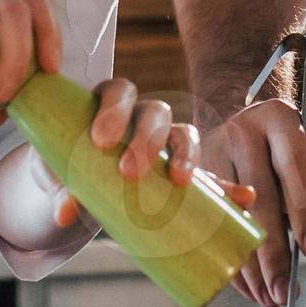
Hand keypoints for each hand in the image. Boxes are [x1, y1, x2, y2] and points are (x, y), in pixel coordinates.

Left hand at [49, 78, 259, 228]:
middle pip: (155, 113)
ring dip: (186, 155)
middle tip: (130, 170)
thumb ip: (62, 190)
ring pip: (184, 134)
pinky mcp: (185, 172)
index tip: (101, 139)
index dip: (113, 109)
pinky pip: (211, 175)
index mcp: (111, 106)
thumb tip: (63, 214)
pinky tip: (243, 197)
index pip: (118, 91)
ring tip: (181, 180)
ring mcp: (168, 144)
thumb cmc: (71, 168)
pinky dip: (228, 187)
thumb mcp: (62, 175)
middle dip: (145, 139)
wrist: (85, 185)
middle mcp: (143, 119)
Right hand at [196, 95, 305, 305]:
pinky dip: (226, 257)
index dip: (305, 213)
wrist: (237, 117)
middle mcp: (242, 130)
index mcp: (279, 119)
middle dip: (273, 253)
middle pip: (259, 199)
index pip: (295, 168)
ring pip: (229, 216)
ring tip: (267, 297)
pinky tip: (244, 284)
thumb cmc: (282, 144)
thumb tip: (304, 247)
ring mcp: (210, 151)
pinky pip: (208, 223)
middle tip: (284, 291)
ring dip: (247, 265)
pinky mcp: (192, 176)